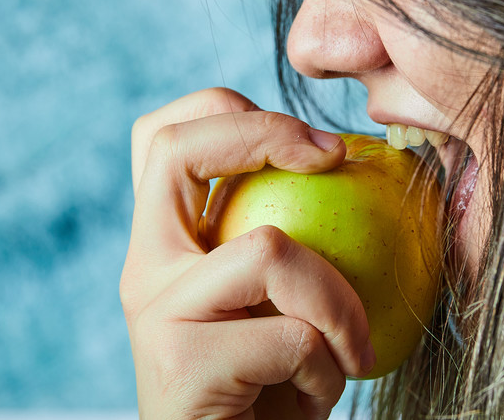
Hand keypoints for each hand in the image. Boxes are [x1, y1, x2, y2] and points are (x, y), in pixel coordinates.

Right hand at [121, 88, 376, 418]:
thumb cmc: (268, 392)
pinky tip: (318, 396)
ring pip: (269, 248)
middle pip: (177, 147)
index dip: (233, 111)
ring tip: (348, 351)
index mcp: (161, 242)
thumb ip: (285, 247)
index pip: (164, 136)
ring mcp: (154, 308)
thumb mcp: (275, 307)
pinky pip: (292, 336)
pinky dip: (329, 368)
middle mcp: (142, 265)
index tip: (317, 146)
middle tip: (334, 160)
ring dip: (337, 302)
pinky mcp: (178, 360)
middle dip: (267, 131)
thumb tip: (360, 170)